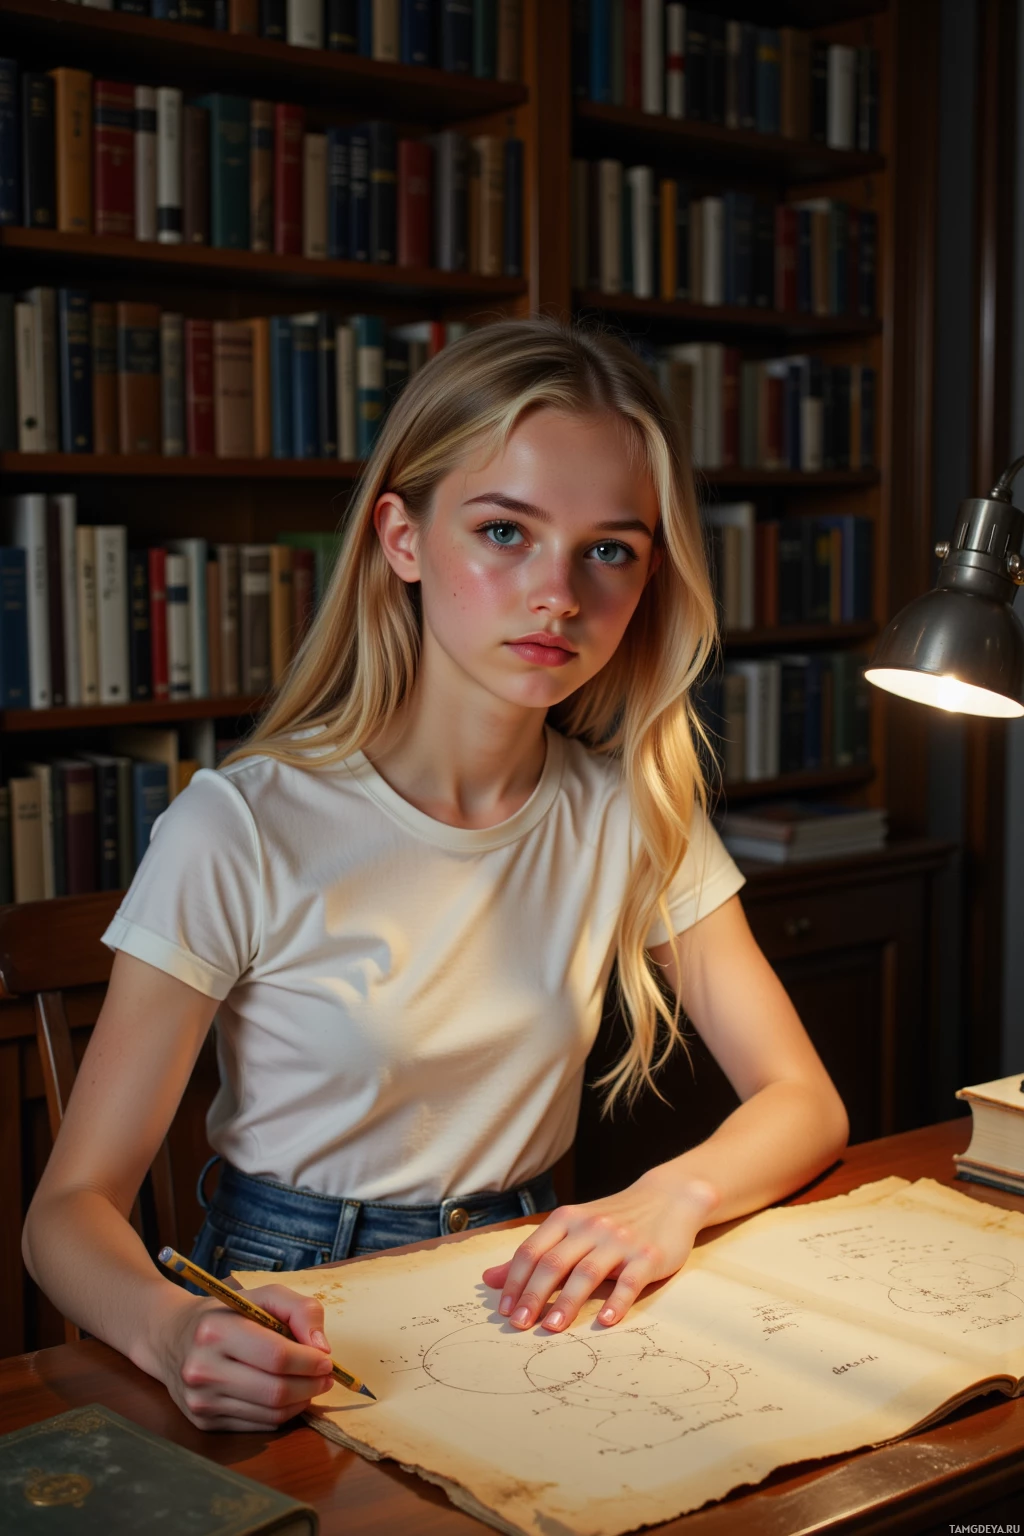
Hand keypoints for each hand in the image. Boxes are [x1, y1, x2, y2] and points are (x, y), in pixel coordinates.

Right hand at [157, 1283, 336, 1431]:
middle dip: (311, 1385)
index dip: (309, 1361)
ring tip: (311, 1384)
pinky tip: (287, 1396)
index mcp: (216, 1330)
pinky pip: (257, 1425)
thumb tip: (322, 1348)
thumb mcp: (262, 1295)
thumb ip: (299, 1309)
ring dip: (301, 1401)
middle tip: (327, 1375)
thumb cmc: (225, 1313)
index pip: (276, 1356)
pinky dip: (282, 1413)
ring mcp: (201, 1401)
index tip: (327, 1358)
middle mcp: (203, 1369)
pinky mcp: (203, 1422)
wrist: (170, 1337)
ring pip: (270, 1413)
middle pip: (275, 1390)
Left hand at [481, 1174, 718, 1332]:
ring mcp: (620, 1241)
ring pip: (587, 1273)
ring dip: (567, 1302)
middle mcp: (590, 1227)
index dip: (515, 1281)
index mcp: (567, 1219)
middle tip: (518, 1325)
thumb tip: (490, 1279)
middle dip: (533, 1295)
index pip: (532, 1251)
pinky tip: (605, 1321)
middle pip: (554, 1263)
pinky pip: (630, 1281)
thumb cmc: (613, 1219)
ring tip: (551, 1328)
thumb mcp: (571, 1228)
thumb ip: (534, 1253)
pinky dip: (616, 1301)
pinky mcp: (648, 1256)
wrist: (668, 1198)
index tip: (503, 1311)